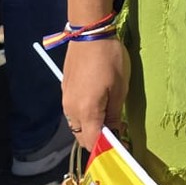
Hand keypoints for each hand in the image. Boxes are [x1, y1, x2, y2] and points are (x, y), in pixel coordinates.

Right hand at [61, 37, 128, 153]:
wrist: (89, 33)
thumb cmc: (109, 60)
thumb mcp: (119, 89)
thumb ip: (114, 115)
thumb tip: (114, 134)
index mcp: (86, 112)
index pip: (92, 143)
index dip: (106, 150)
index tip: (121, 149)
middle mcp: (71, 110)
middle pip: (82, 137)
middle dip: (98, 141)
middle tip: (117, 135)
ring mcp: (65, 100)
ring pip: (76, 125)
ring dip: (90, 129)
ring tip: (109, 121)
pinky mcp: (64, 90)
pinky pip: (73, 113)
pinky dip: (84, 117)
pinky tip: (98, 107)